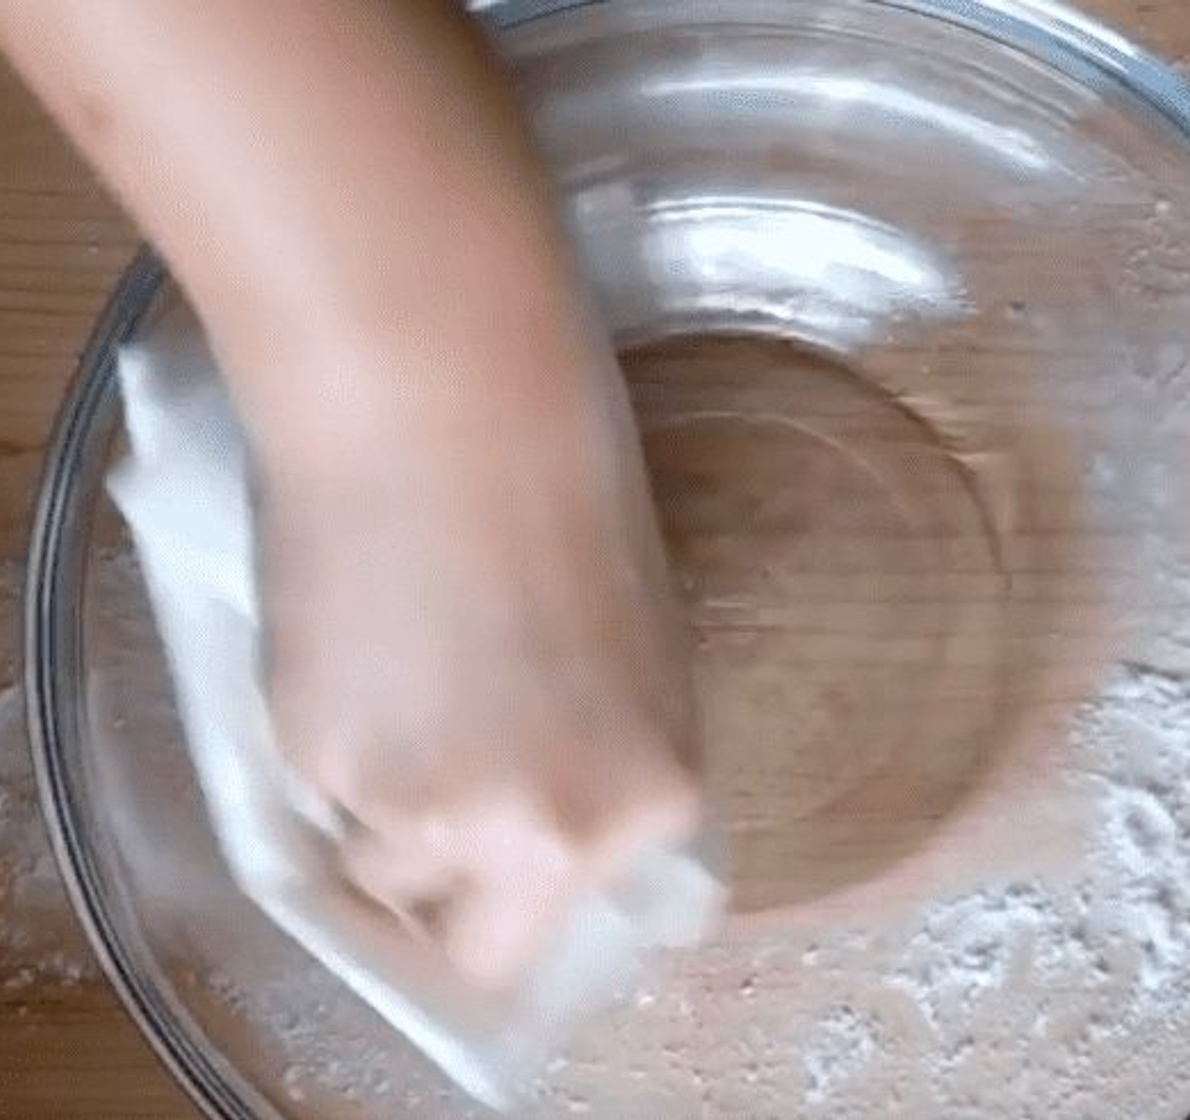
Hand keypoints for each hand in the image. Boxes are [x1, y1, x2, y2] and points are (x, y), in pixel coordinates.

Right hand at [253, 320, 702, 989]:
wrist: (445, 401)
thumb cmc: (559, 488)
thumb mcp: (624, 653)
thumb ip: (591, 759)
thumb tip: (539, 813)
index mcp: (651, 799)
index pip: (576, 919)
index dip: (523, 883)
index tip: (491, 854)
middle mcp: (553, 830)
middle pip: (478, 949)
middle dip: (449, 896)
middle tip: (425, 802)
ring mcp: (434, 811)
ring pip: (383, 866)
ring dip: (380, 807)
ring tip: (393, 679)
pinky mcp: (323, 762)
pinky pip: (321, 793)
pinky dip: (330, 741)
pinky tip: (353, 644)